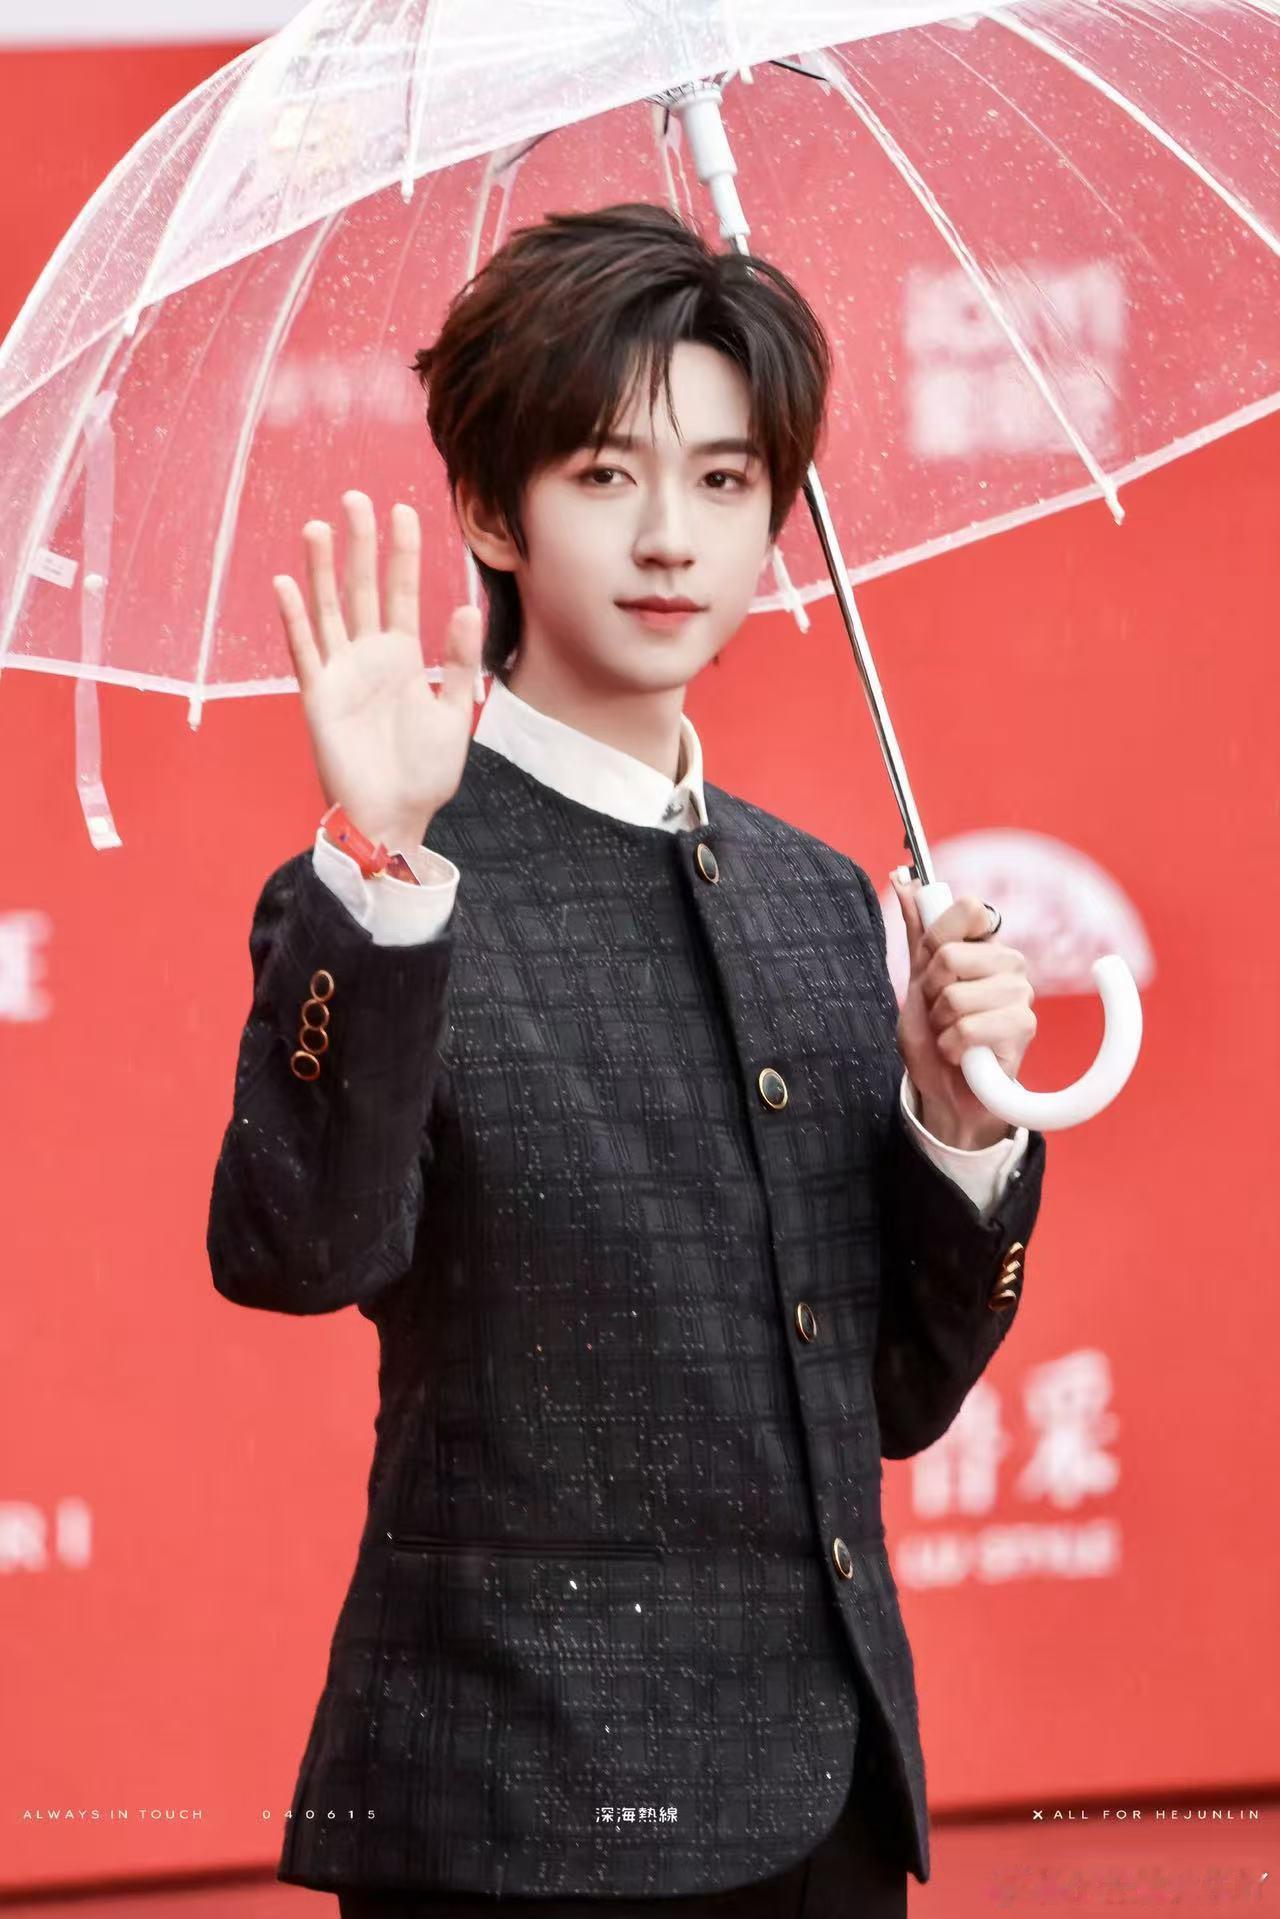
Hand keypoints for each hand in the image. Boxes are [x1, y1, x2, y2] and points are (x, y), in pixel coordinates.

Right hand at [272, 491, 482, 849]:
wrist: (395, 817)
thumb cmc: (423, 773)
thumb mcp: (452, 714)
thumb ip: (457, 662)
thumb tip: (466, 607)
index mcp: (402, 657)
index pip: (401, 593)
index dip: (402, 554)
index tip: (404, 511)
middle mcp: (367, 657)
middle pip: (361, 590)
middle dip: (360, 545)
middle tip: (356, 498)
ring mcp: (340, 674)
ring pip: (328, 610)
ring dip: (322, 571)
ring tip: (317, 528)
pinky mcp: (318, 698)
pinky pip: (304, 652)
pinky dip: (294, 619)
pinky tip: (285, 584)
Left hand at [889, 870, 1036, 1147]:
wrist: (945, 1088)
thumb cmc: (935, 1032)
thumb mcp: (917, 978)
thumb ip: (917, 929)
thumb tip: (903, 877)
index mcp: (986, 944)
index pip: (967, 909)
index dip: (936, 940)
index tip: (932, 969)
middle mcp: (1009, 963)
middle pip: (950, 956)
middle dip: (931, 992)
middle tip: (939, 1011)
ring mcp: (1020, 994)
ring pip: (956, 996)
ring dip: (940, 1023)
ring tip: (951, 1033)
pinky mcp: (1023, 1028)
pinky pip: (969, 1028)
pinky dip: (951, 1046)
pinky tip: (962, 1054)